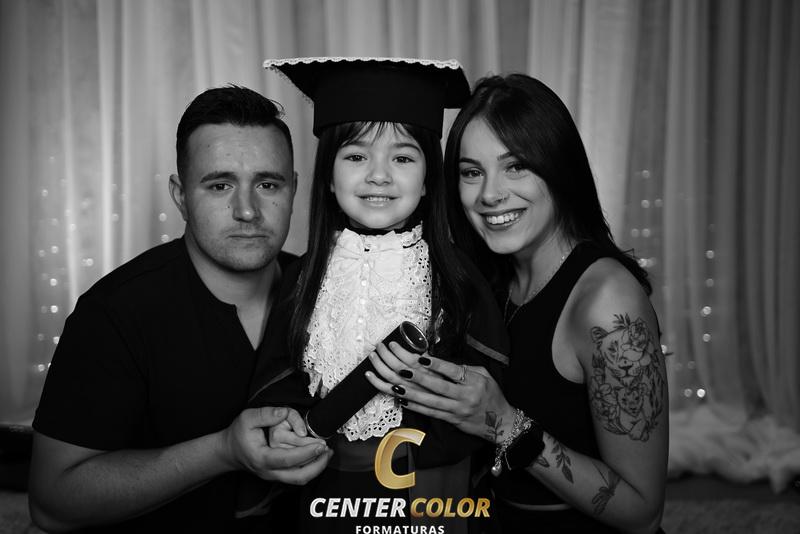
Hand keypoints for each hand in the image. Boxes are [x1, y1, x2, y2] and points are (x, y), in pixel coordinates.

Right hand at [222, 406, 331, 483]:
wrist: (228, 452)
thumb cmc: (238, 434)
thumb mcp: (247, 418)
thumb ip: (266, 414)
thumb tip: (283, 412)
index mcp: (262, 458)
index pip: (288, 460)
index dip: (306, 453)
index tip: (320, 445)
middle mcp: (269, 472)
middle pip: (299, 477)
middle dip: (318, 465)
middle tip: (328, 450)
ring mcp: (274, 476)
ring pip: (300, 479)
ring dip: (317, 467)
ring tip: (327, 452)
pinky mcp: (278, 475)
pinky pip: (298, 476)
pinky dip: (311, 467)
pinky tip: (318, 455)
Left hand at [365, 342, 514, 443]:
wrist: (501, 423)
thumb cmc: (491, 395)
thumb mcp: (484, 376)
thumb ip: (464, 369)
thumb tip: (439, 361)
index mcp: (473, 382)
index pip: (452, 371)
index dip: (436, 364)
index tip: (420, 356)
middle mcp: (464, 397)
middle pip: (435, 385)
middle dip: (414, 375)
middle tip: (397, 365)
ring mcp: (456, 410)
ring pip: (428, 401)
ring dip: (407, 391)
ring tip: (391, 382)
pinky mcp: (450, 420)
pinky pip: (429, 412)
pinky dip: (414, 405)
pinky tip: (400, 399)